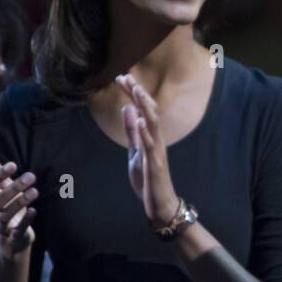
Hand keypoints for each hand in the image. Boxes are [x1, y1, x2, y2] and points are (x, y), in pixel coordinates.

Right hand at [0, 155, 37, 258]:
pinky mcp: (13, 237)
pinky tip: (33, 211)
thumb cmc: (8, 208)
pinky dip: (25, 220)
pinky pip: (17, 229)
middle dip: (13, 188)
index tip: (13, 164)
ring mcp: (1, 226)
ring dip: (20, 202)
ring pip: (6, 215)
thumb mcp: (3, 192)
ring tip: (35, 191)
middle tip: (31, 176)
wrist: (9, 239)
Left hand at [116, 74, 179, 226]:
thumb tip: (128, 109)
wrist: (160, 204)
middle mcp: (157, 140)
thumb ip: (132, 132)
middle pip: (149, 111)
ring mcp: (157, 151)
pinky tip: (138, 119)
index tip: (122, 78)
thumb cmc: (148, 179)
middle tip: (127, 77)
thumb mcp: (135, 153)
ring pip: (152, 123)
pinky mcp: (155, 163)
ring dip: (144, 106)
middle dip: (138, 94)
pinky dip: (144, 131)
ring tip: (135, 91)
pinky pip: (149, 144)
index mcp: (151, 137)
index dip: (133, 94)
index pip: (142, 110)